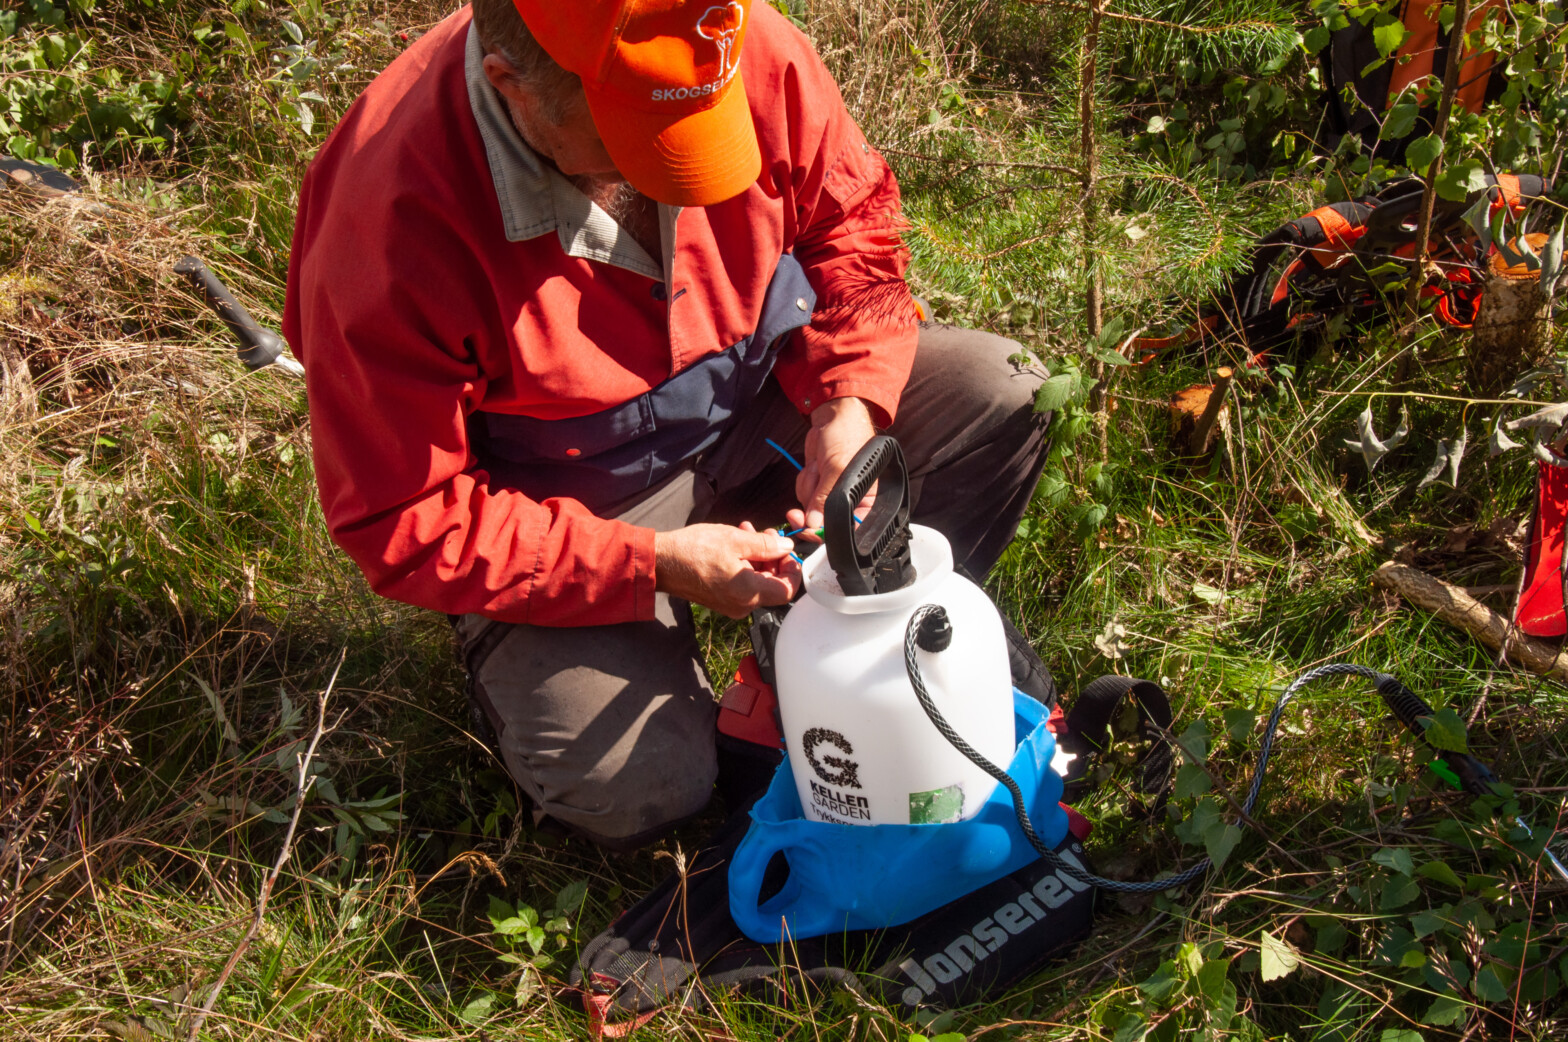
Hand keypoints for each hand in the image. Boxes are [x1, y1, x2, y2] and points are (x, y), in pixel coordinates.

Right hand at [654, 522, 800, 617]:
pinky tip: (737, 543)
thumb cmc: (693, 550)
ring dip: (759, 557)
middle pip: (773, 585)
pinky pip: (744, 584)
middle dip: (774, 557)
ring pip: (758, 582)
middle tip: (767, 534)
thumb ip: (766, 545)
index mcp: (748, 593)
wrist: (660, 563)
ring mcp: (732, 605)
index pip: (787, 590)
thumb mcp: (735, 540)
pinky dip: (746, 565)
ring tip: (748, 532)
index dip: (793, 569)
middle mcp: (743, 605)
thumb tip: (787, 547)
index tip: (788, 550)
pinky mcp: (722, 600)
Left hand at [786, 397, 876, 536]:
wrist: (833, 416)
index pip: (851, 529)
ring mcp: (832, 495)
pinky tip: (814, 467)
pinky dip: (805, 483)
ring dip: (809, 491)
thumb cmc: (847, 437)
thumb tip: (813, 524)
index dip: (831, 534)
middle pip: (827, 525)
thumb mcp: (839, 469)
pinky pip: (805, 497)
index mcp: (868, 502)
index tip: (812, 532)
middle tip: (796, 516)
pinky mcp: (818, 487)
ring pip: (812, 511)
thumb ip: (826, 499)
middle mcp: (852, 502)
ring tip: (819, 469)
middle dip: (811, 515)